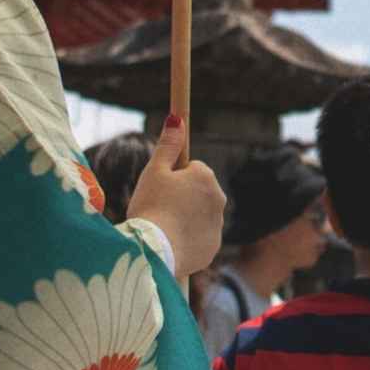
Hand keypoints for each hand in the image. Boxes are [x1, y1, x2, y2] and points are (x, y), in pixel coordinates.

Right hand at [126, 116, 225, 276]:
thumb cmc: (151, 205)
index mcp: (205, 176)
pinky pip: (200, 236)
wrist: (154, 251)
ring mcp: (218, 224)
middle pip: (198, 191)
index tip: (161, 188)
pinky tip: (171, 240)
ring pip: (199, 214)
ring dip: (186, 216)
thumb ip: (168, 144)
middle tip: (159, 206)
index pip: (192, 169)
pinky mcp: (213, 247)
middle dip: (183, 196)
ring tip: (164, 225)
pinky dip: (188, 237)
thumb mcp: (154, 170)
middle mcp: (219, 198)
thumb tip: (177, 118)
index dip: (173, 177)